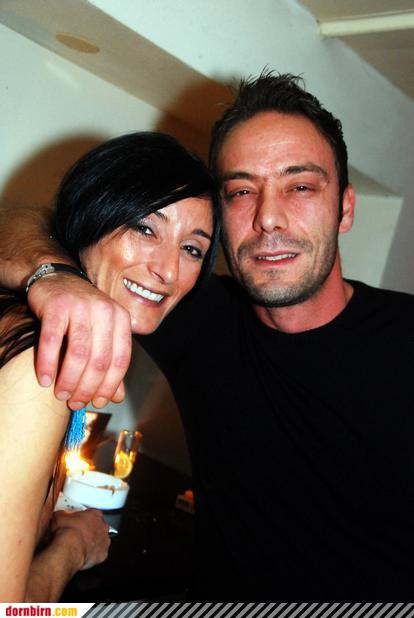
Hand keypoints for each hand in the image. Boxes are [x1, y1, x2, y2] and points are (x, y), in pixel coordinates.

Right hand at [27, 273, 131, 408]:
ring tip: (60, 394)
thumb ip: (110, 364)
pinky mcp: (57, 306)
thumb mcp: (102, 334)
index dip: (109, 386)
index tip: (97, 403)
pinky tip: (44, 380)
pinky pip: (52, 341)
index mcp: (121, 319)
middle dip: (87, 388)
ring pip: (79, 353)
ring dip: (69, 380)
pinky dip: (48, 364)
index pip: (121, 361)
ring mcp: (81, 307)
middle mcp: (105, 311)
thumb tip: (116, 397)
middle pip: (100, 361)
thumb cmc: (81, 312)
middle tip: (75, 403)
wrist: (57, 278)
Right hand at [51, 509, 110, 569]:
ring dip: (92, 542)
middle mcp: (103, 526)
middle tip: (78, 533)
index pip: (91, 513)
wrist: (69, 549)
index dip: (82, 518)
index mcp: (95, 514)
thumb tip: (58, 515)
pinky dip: (92, 555)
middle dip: (89, 529)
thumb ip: (62, 514)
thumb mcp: (59, 517)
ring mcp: (104, 540)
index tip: (76, 521)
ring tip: (80, 545)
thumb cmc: (67, 533)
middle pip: (98, 526)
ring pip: (100, 540)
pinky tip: (83, 555)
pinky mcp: (103, 554)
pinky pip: (99, 554)